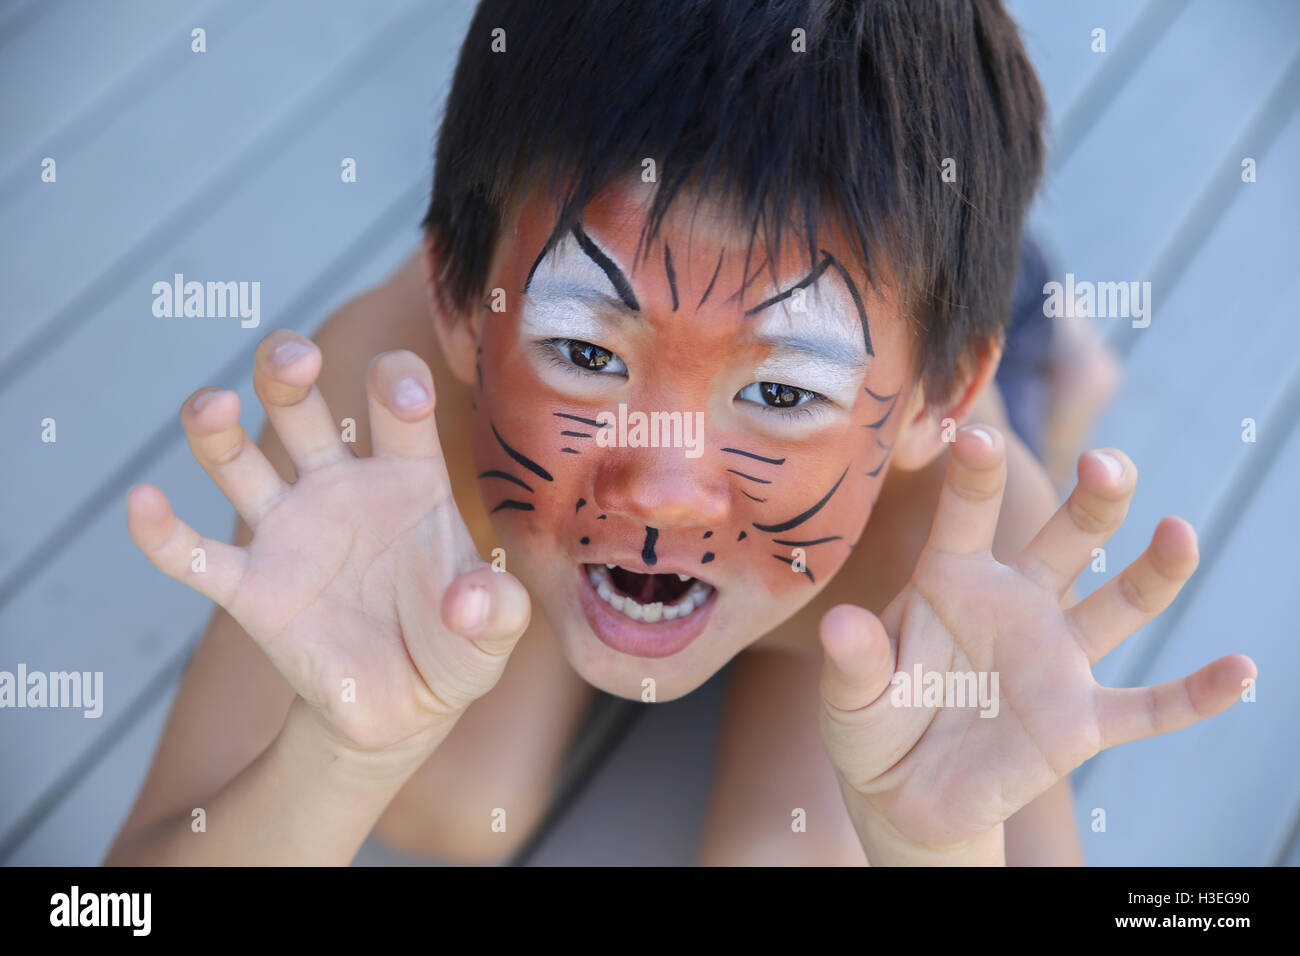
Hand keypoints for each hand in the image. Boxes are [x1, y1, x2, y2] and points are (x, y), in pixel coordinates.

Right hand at [127, 330, 529, 763]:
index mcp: (409, 480)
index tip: (403, 390)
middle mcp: (342, 490)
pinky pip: (195, 555)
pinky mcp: (253, 589)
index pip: (398, 409)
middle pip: (301, 410)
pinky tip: (142, 503)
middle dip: (287, 374)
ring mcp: (292, 534)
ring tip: (210, 406)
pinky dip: (162, 533)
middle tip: (292, 358)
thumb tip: (466, 601)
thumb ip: (498, 611)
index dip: (397, 385)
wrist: (405, 709)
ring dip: (216, 430)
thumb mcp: (495, 632)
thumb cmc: (456, 647)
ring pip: (239, 463)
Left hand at [818, 424, 1255, 862]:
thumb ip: (853, 662)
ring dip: (1153, 573)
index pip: (965, 518)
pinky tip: (1240, 672)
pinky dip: (1194, 695)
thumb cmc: (872, 725)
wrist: (904, 795)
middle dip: (1091, 501)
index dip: (972, 478)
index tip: (975, 437)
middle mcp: (1015, 604)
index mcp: (951, 582)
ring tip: (1178, 534)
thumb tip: (839, 628)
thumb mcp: (850, 696)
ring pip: (1118, 604)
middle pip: (1066, 540)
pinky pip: (1148, 708)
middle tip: (1107, 464)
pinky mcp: (1079, 720)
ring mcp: (1053, 659)